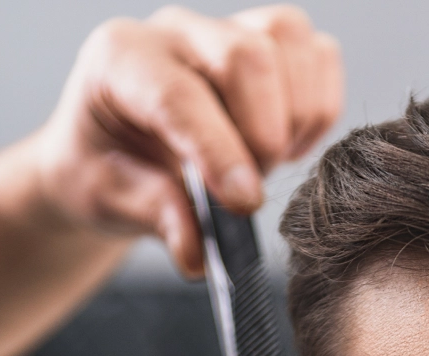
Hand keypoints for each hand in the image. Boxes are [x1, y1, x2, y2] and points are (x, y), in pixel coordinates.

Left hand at [32, 4, 343, 274]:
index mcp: (123, 61)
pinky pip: (319, 57)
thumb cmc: (109, 171)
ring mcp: (227, 29)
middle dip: (264, 136)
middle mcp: (177, 33)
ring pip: (289, 44)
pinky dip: (317, 108)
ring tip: (263, 164)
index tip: (245, 204)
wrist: (121, 153)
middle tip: (247, 192)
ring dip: (294, 120)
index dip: (219, 152)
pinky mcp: (269, 41)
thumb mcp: (111, 200)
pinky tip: (287, 144)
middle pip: (247, 56)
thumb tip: (197, 253)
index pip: (180, 96)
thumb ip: (156, 216)